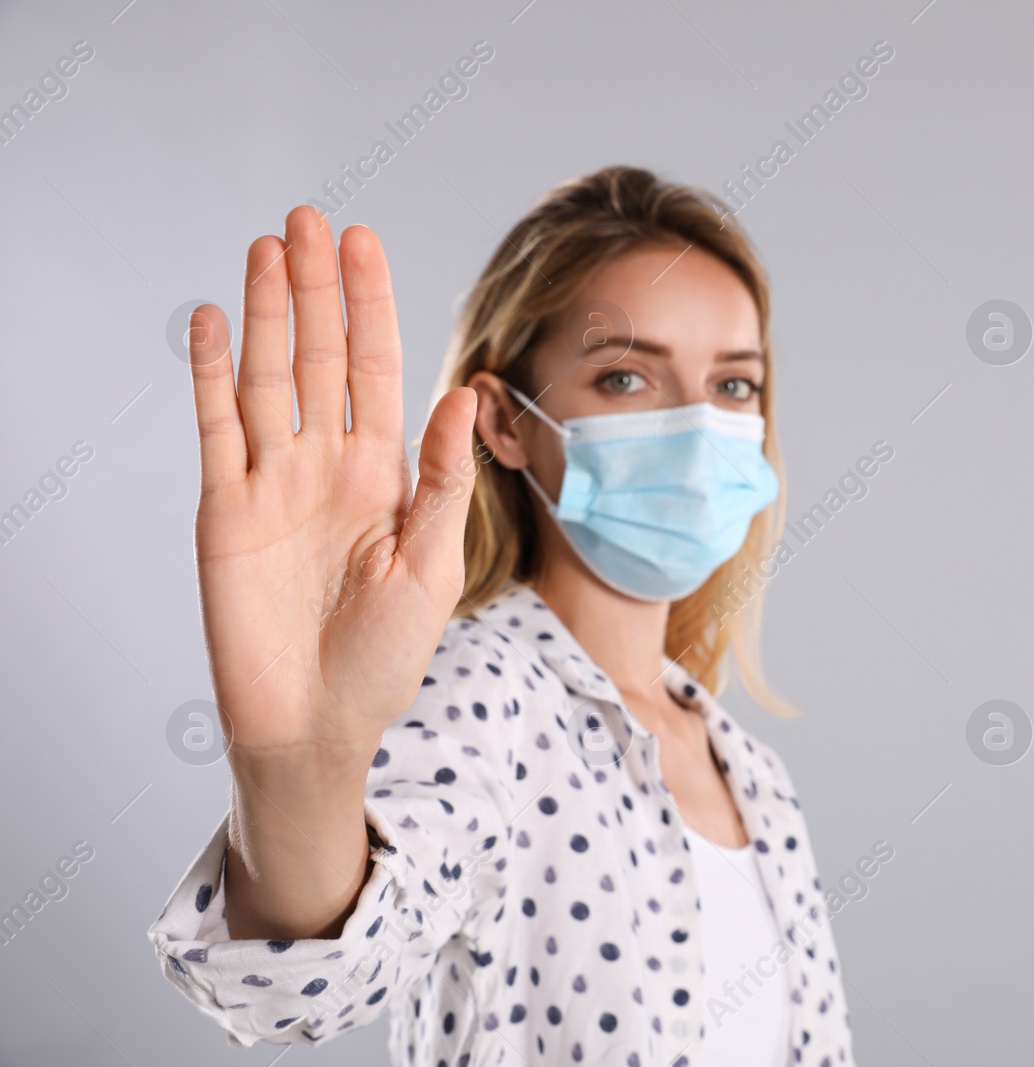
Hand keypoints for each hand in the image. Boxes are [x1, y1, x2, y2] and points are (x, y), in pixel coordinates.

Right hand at [187, 206, 478, 767]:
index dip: (369, 305)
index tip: (362, 242)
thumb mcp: (434, 566)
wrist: (315, 723)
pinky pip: (215, 427)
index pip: (375, 369)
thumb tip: (467, 394)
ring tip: (267, 246)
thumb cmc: (384, 657)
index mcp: (383, 474)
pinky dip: (211, 373)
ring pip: (267, 376)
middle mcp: (326, 464)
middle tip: (309, 217)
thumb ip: (445, 480)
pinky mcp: (224, 508)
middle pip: (319, 356)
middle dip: (316, 288)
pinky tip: (215, 320)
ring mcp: (272, 481)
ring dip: (267, 312)